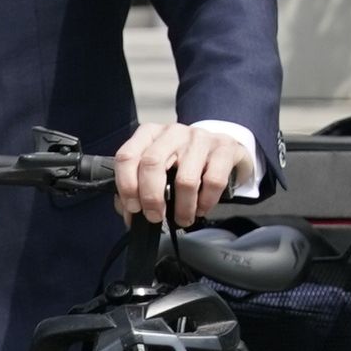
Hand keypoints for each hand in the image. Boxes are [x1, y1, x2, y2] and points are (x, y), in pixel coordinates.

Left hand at [112, 120, 251, 230]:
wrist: (223, 149)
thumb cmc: (184, 161)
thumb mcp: (158, 167)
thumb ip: (138, 187)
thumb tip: (128, 213)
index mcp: (149, 134)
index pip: (127, 156)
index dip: (126, 186)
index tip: (134, 208)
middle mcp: (172, 132)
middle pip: (152, 164)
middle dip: (151, 198)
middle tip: (155, 217)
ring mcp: (199, 138)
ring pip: (185, 179)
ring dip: (182, 208)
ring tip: (182, 218)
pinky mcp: (224, 148)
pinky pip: (213, 182)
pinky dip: (205, 203)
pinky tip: (201, 208)